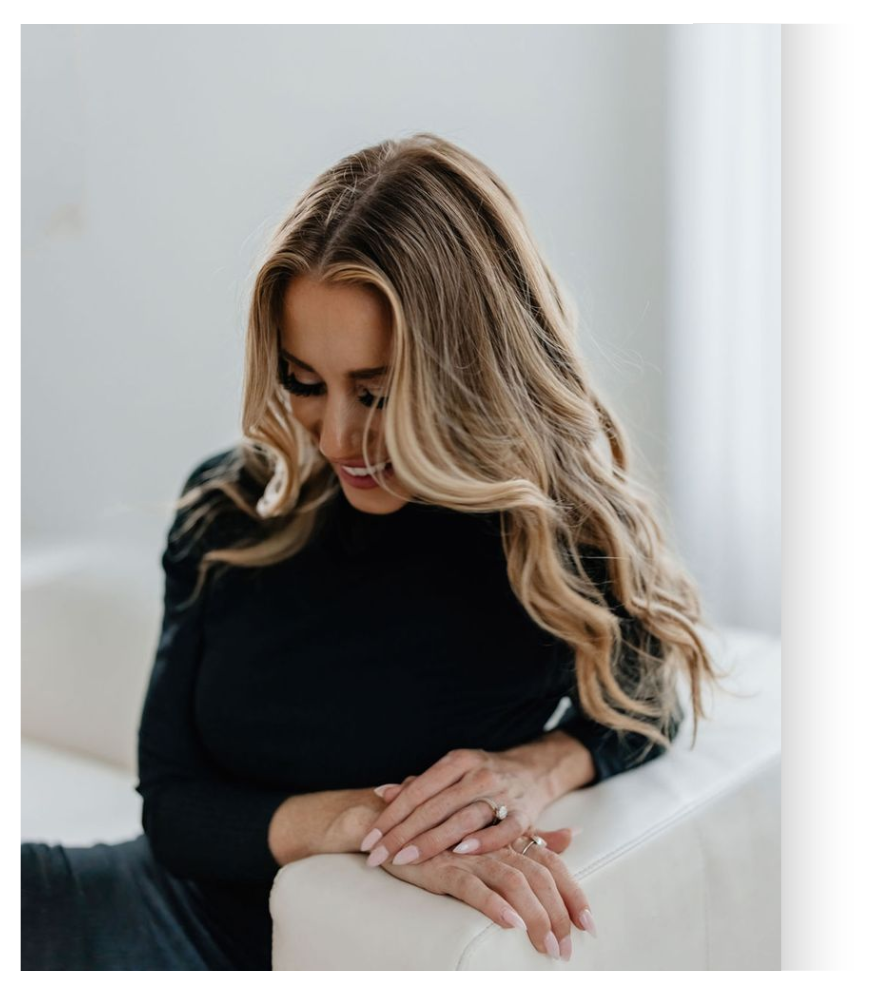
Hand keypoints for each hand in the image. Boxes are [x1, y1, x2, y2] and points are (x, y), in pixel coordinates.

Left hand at [360, 747, 552, 867]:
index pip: (418, 790)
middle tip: (377, 855)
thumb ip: (419, 786)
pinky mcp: (525, 812)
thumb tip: (381, 793)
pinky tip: (462, 852)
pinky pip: (505, 828)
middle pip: (435, 805)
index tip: (369, 839)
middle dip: (402, 832)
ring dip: (433, 840)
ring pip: (463, 817)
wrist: (534, 769)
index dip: (391, 815)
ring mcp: (502, 792)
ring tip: (406, 858)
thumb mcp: (452, 773)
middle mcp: (478, 773)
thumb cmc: (482, 776)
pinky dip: (484, 840)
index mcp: (457, 761)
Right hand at [375, 825, 595, 961]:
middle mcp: (495, 843)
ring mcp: (470, 854)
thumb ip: (534, 835)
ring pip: (514, 883)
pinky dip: (494, 905)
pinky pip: (473, 887)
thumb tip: (573, 835)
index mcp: (509, 836)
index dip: (573, 893)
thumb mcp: (494, 832)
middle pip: (540, 876)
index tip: (589, 925)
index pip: (552, 863)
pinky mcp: (443, 866)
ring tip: (548, 947)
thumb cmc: (445, 830)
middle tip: (567, 950)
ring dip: (536, 917)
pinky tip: (510, 923)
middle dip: (559, 915)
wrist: (392, 822)